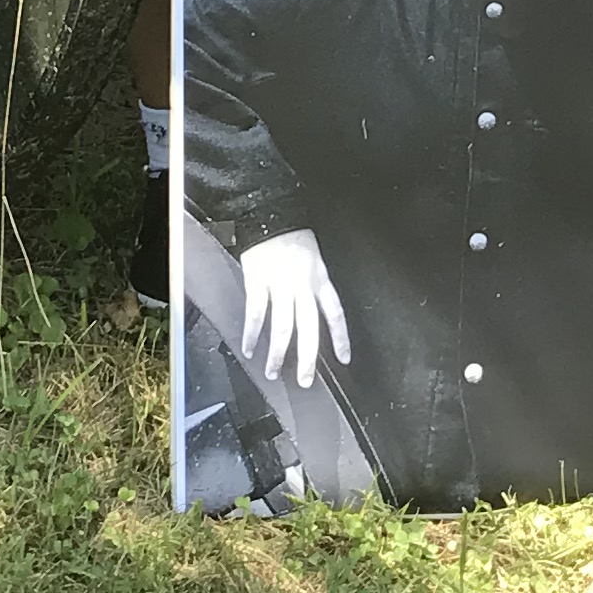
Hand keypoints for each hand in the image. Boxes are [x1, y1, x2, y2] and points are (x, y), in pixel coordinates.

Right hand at [234, 227, 348, 388]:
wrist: (268, 212)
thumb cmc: (292, 235)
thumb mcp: (314, 258)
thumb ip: (314, 286)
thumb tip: (312, 315)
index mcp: (320, 278)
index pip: (335, 314)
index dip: (340, 338)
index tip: (344, 359)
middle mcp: (303, 284)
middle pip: (309, 328)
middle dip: (307, 358)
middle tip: (304, 381)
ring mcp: (280, 283)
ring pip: (282, 326)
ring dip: (277, 353)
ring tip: (272, 372)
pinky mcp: (258, 281)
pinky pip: (256, 313)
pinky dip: (252, 333)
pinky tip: (249, 349)